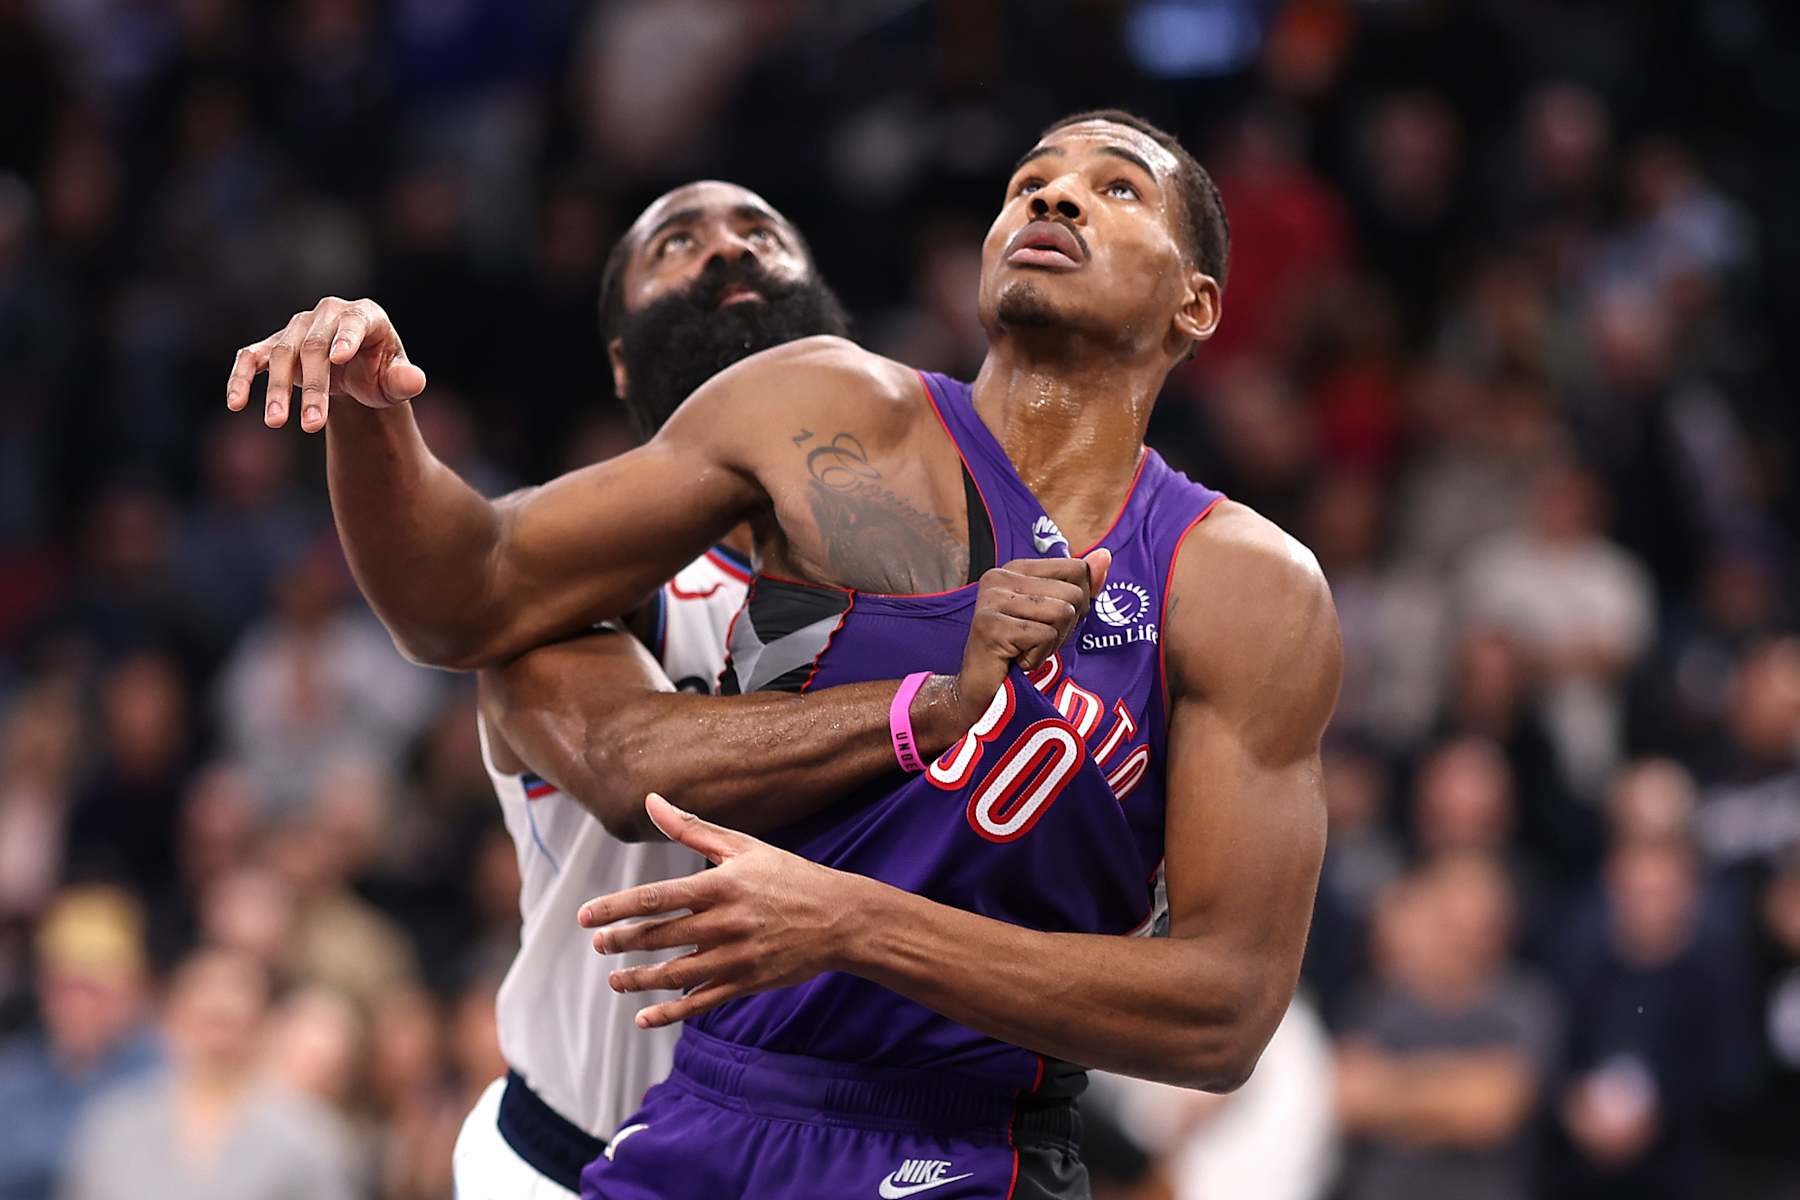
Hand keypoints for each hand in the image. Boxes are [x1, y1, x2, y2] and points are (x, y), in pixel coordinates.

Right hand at [225, 296, 426, 431]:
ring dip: (279, 390)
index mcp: (366, 315)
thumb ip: (404, 381)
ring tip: (278, 423)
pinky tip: (236, 402)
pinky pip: (251, 358)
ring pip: (282, 354)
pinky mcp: (272, 345)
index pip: (355, 322)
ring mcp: (297, 327)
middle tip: (313, 425)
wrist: (355, 376)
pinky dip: (242, 378)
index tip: (337, 359)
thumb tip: (414, 380)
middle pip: (314, 346)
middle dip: (314, 387)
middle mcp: (328, 314)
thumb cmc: (380, 375)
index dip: (346, 338)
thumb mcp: (395, 382)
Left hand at [577, 794, 863, 1027]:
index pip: (656, 897)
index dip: (617, 908)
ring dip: (639, 979)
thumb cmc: (788, 876)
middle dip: (623, 942)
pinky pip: (700, 1002)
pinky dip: (669, 1012)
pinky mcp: (747, 983)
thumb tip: (651, 801)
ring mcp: (736, 957)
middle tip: (599, 945)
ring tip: (615, 979)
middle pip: (660, 936)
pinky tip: (643, 1017)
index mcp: (722, 885)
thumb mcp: (743, 846)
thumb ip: (692, 828)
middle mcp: (726, 923)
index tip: (586, 916)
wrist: (840, 919)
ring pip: (675, 974)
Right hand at [950, 549, 1110, 725]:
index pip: (1077, 569)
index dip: (1078, 602)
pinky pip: (1044, 636)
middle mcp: (999, 577)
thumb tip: (1105, 555)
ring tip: (1026, 650)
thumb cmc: (1020, 652)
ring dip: (1052, 643)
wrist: (982, 693)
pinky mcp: (990, 625)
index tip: (1049, 622)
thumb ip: (1080, 585)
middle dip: (1065, 627)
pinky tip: (1016, 661)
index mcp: (1016, 568)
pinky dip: (1037, 657)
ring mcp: (992, 600)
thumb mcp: (1055, 615)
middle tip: (1035, 642)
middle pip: (1073, 593)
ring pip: (1062, 613)